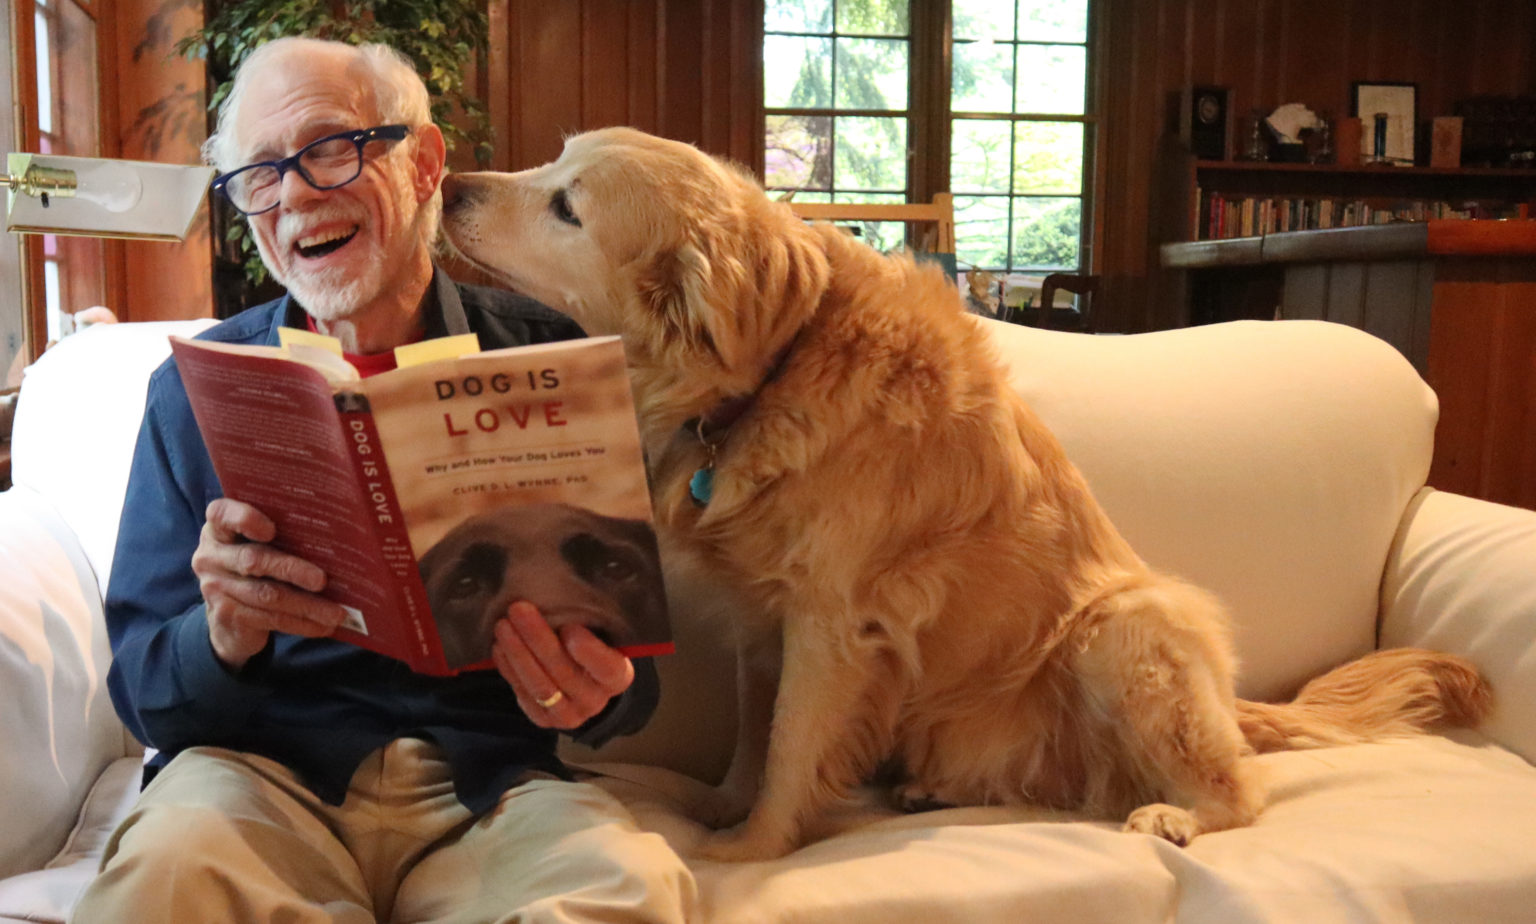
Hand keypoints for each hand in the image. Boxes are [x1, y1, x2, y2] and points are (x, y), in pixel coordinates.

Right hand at [193, 498, 349, 670]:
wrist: (229, 616)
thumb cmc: (258, 566)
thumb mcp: (262, 544)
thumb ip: (284, 534)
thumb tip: (338, 539)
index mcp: (219, 527)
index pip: (222, 514)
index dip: (244, 519)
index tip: (271, 529)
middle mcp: (210, 555)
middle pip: (253, 560)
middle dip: (291, 570)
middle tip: (322, 580)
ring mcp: (214, 587)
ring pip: (266, 595)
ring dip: (306, 605)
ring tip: (336, 613)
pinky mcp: (226, 615)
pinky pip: (269, 619)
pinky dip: (301, 623)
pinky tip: (324, 626)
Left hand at [493, 601, 635, 728]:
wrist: (583, 680)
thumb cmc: (593, 644)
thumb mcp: (600, 633)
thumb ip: (589, 621)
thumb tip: (561, 593)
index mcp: (617, 677)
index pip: (607, 668)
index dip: (589, 651)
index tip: (570, 627)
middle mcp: (596, 700)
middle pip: (564, 672)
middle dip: (538, 639)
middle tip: (519, 610)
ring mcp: (569, 714)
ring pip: (540, 686)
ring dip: (517, 653)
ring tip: (503, 625)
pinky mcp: (544, 720)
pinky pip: (523, 695)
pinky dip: (509, 669)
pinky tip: (500, 647)